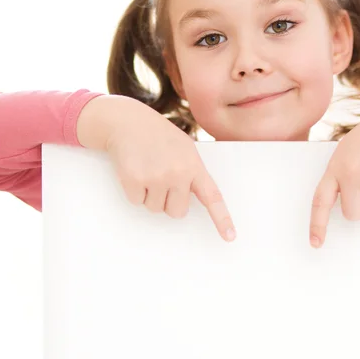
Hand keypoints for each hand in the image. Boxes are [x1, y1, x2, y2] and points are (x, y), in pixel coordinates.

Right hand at [77, 95, 235, 241]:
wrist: (128, 121)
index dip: (222, 219)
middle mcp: (178, 173)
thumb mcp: (185, 149)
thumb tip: (190, 198)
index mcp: (194, 166)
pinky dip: (134, 191)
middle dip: (168, 201)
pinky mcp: (134, 179)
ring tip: (148, 170)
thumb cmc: (159, 136)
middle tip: (161, 178)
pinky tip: (135, 170)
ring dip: (149, 195)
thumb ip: (192, 172)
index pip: (212, 198)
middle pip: (177, 212)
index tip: (230, 237)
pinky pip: (136, 202)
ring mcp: (156, 177)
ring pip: (155, 209)